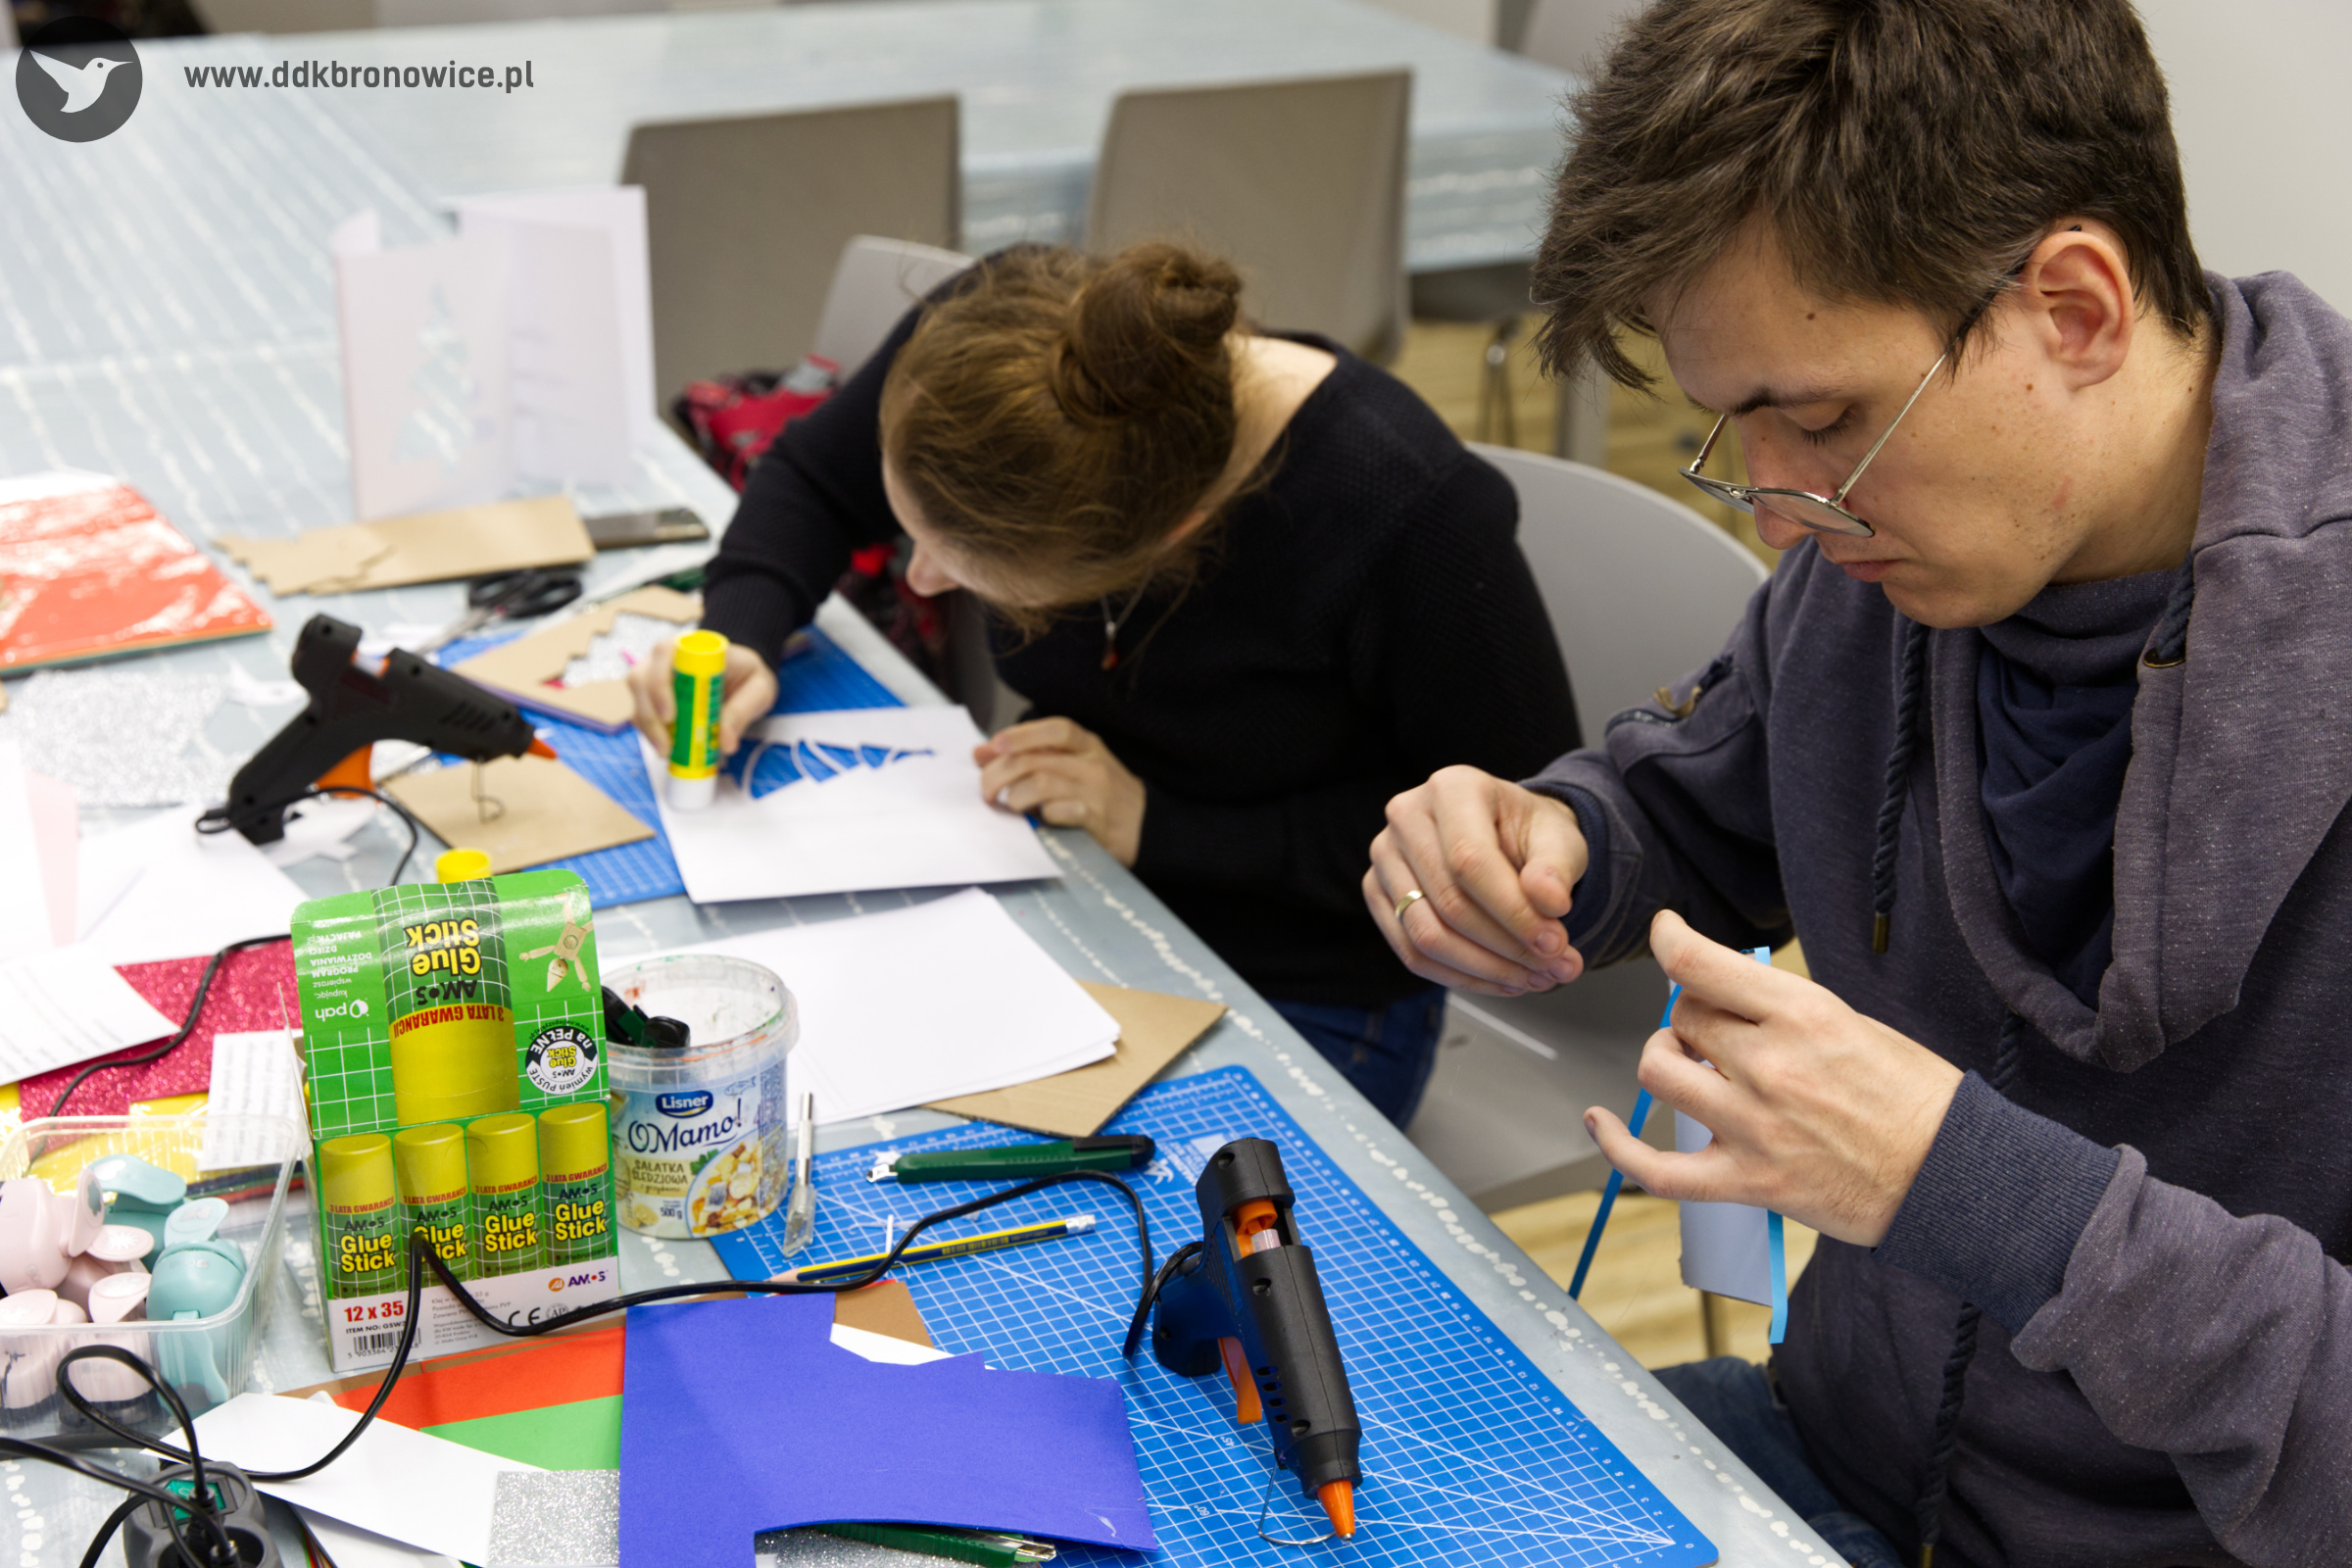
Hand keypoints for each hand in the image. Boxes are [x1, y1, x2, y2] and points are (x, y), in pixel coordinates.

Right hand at [628, 637, 777, 758]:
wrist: (742, 672)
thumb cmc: (747, 674)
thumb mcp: (757, 689)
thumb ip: (742, 711)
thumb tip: (725, 743)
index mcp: (690, 646)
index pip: (663, 653)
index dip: (660, 684)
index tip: (670, 716)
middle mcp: (665, 657)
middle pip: (641, 680)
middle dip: (649, 716)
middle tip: (666, 746)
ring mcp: (654, 674)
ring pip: (637, 698)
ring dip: (647, 728)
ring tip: (666, 753)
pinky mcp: (652, 694)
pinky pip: (641, 712)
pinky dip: (649, 732)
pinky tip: (664, 748)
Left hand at [974, 717, 1146, 864]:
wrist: (1147, 827)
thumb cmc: (1104, 794)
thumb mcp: (1075, 765)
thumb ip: (1035, 755)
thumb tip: (983, 753)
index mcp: (1088, 745)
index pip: (1055, 728)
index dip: (1020, 734)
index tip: (993, 746)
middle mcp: (1092, 764)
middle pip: (1035, 758)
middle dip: (999, 773)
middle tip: (986, 790)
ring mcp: (1095, 792)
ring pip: (1041, 783)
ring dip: (1015, 796)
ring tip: (1010, 806)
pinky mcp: (1095, 821)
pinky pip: (1058, 813)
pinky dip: (1041, 817)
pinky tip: (1039, 820)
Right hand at [1363, 766, 1587, 995]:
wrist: (1504, 836)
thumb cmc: (1528, 834)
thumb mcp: (1559, 840)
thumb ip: (1557, 869)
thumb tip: (1551, 904)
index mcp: (1452, 787)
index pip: (1471, 861)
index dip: (1514, 912)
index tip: (1554, 944)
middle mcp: (1406, 816)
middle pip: (1448, 903)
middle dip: (1506, 948)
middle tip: (1553, 969)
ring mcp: (1384, 856)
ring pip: (1426, 936)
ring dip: (1485, 970)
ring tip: (1534, 979)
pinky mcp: (1377, 893)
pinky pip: (1411, 953)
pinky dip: (1461, 977)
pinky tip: (1501, 981)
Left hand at [1584, 910, 1963, 1245]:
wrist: (1952, 1176)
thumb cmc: (1916, 1101)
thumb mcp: (1854, 1024)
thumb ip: (1783, 1009)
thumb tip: (1724, 996)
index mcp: (1803, 1014)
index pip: (1702, 964)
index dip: (1670, 940)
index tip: (1664, 933)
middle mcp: (1771, 1065)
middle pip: (1683, 1018)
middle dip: (1690, 1017)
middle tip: (1713, 1031)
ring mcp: (1755, 1125)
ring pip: (1661, 1073)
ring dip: (1665, 1063)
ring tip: (1687, 1067)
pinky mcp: (1749, 1181)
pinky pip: (1656, 1169)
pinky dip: (1617, 1146)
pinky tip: (1600, 1123)